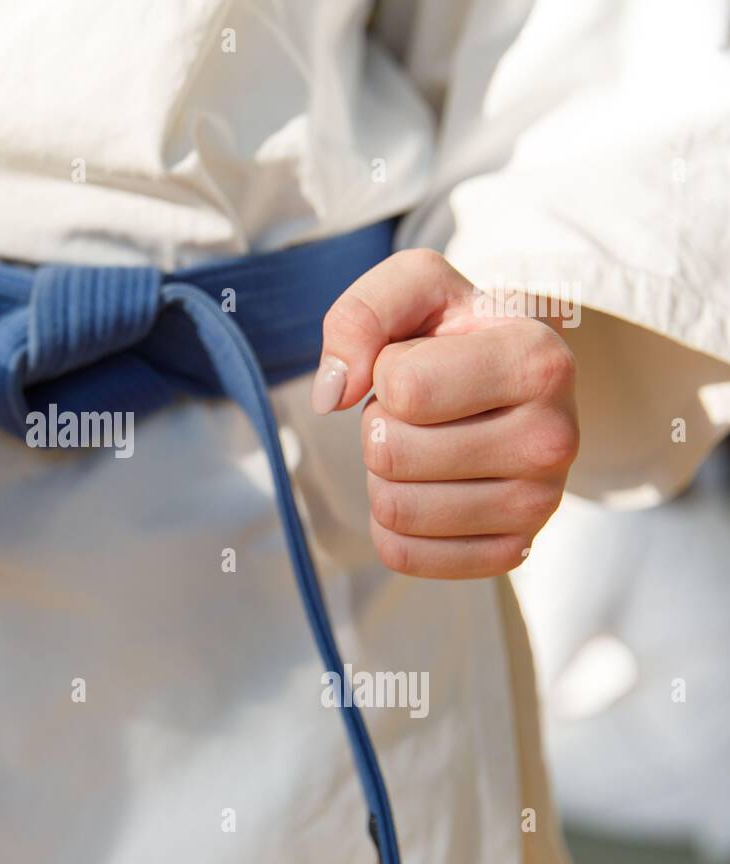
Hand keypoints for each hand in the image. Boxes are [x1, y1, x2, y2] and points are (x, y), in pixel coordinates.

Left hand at [312, 249, 578, 578]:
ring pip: (393, 509)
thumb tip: (333, 394)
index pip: (404, 390)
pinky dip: (390, 522)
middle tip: (419, 410)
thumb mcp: (415, 285)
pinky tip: (424, 487)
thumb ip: (362, 314)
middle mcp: (555, 438)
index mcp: (540, 361)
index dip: (387, 370)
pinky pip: (403, 554)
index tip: (421, 360)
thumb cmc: (456, 331)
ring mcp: (539, 504)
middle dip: (380, 425)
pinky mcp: (512, 552)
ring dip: (384, 473)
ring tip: (425, 442)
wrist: (510, 382)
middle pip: (391, 455)